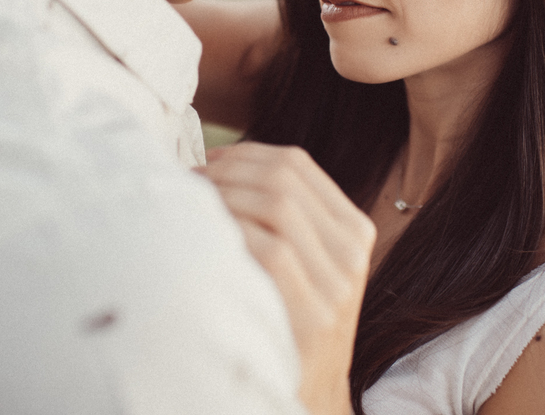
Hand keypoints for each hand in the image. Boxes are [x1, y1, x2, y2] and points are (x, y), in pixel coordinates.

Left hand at [200, 143, 375, 414]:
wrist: (314, 396)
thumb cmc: (292, 322)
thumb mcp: (308, 265)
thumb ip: (286, 220)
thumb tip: (220, 167)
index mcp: (354, 230)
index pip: (298, 166)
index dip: (246, 154)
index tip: (208, 162)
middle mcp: (352, 252)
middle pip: (285, 179)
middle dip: (228, 171)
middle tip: (190, 181)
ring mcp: (337, 286)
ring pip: (277, 206)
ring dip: (224, 196)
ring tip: (190, 204)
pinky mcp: (314, 316)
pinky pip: (269, 250)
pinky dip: (231, 232)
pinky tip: (204, 237)